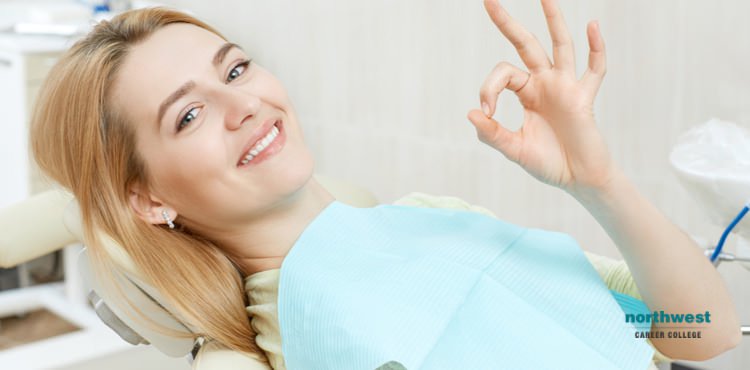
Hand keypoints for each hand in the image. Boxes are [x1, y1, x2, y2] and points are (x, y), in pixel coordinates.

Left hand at [468, 0, 614, 193]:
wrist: (578, 180)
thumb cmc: (548, 163)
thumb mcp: (514, 150)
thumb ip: (492, 134)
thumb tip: (471, 113)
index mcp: (526, 93)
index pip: (503, 74)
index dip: (489, 87)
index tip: (487, 112)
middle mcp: (545, 83)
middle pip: (526, 44)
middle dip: (507, 23)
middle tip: (488, 0)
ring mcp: (566, 87)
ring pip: (560, 46)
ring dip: (553, 20)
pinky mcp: (584, 98)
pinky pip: (594, 70)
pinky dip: (596, 49)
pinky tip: (592, 26)